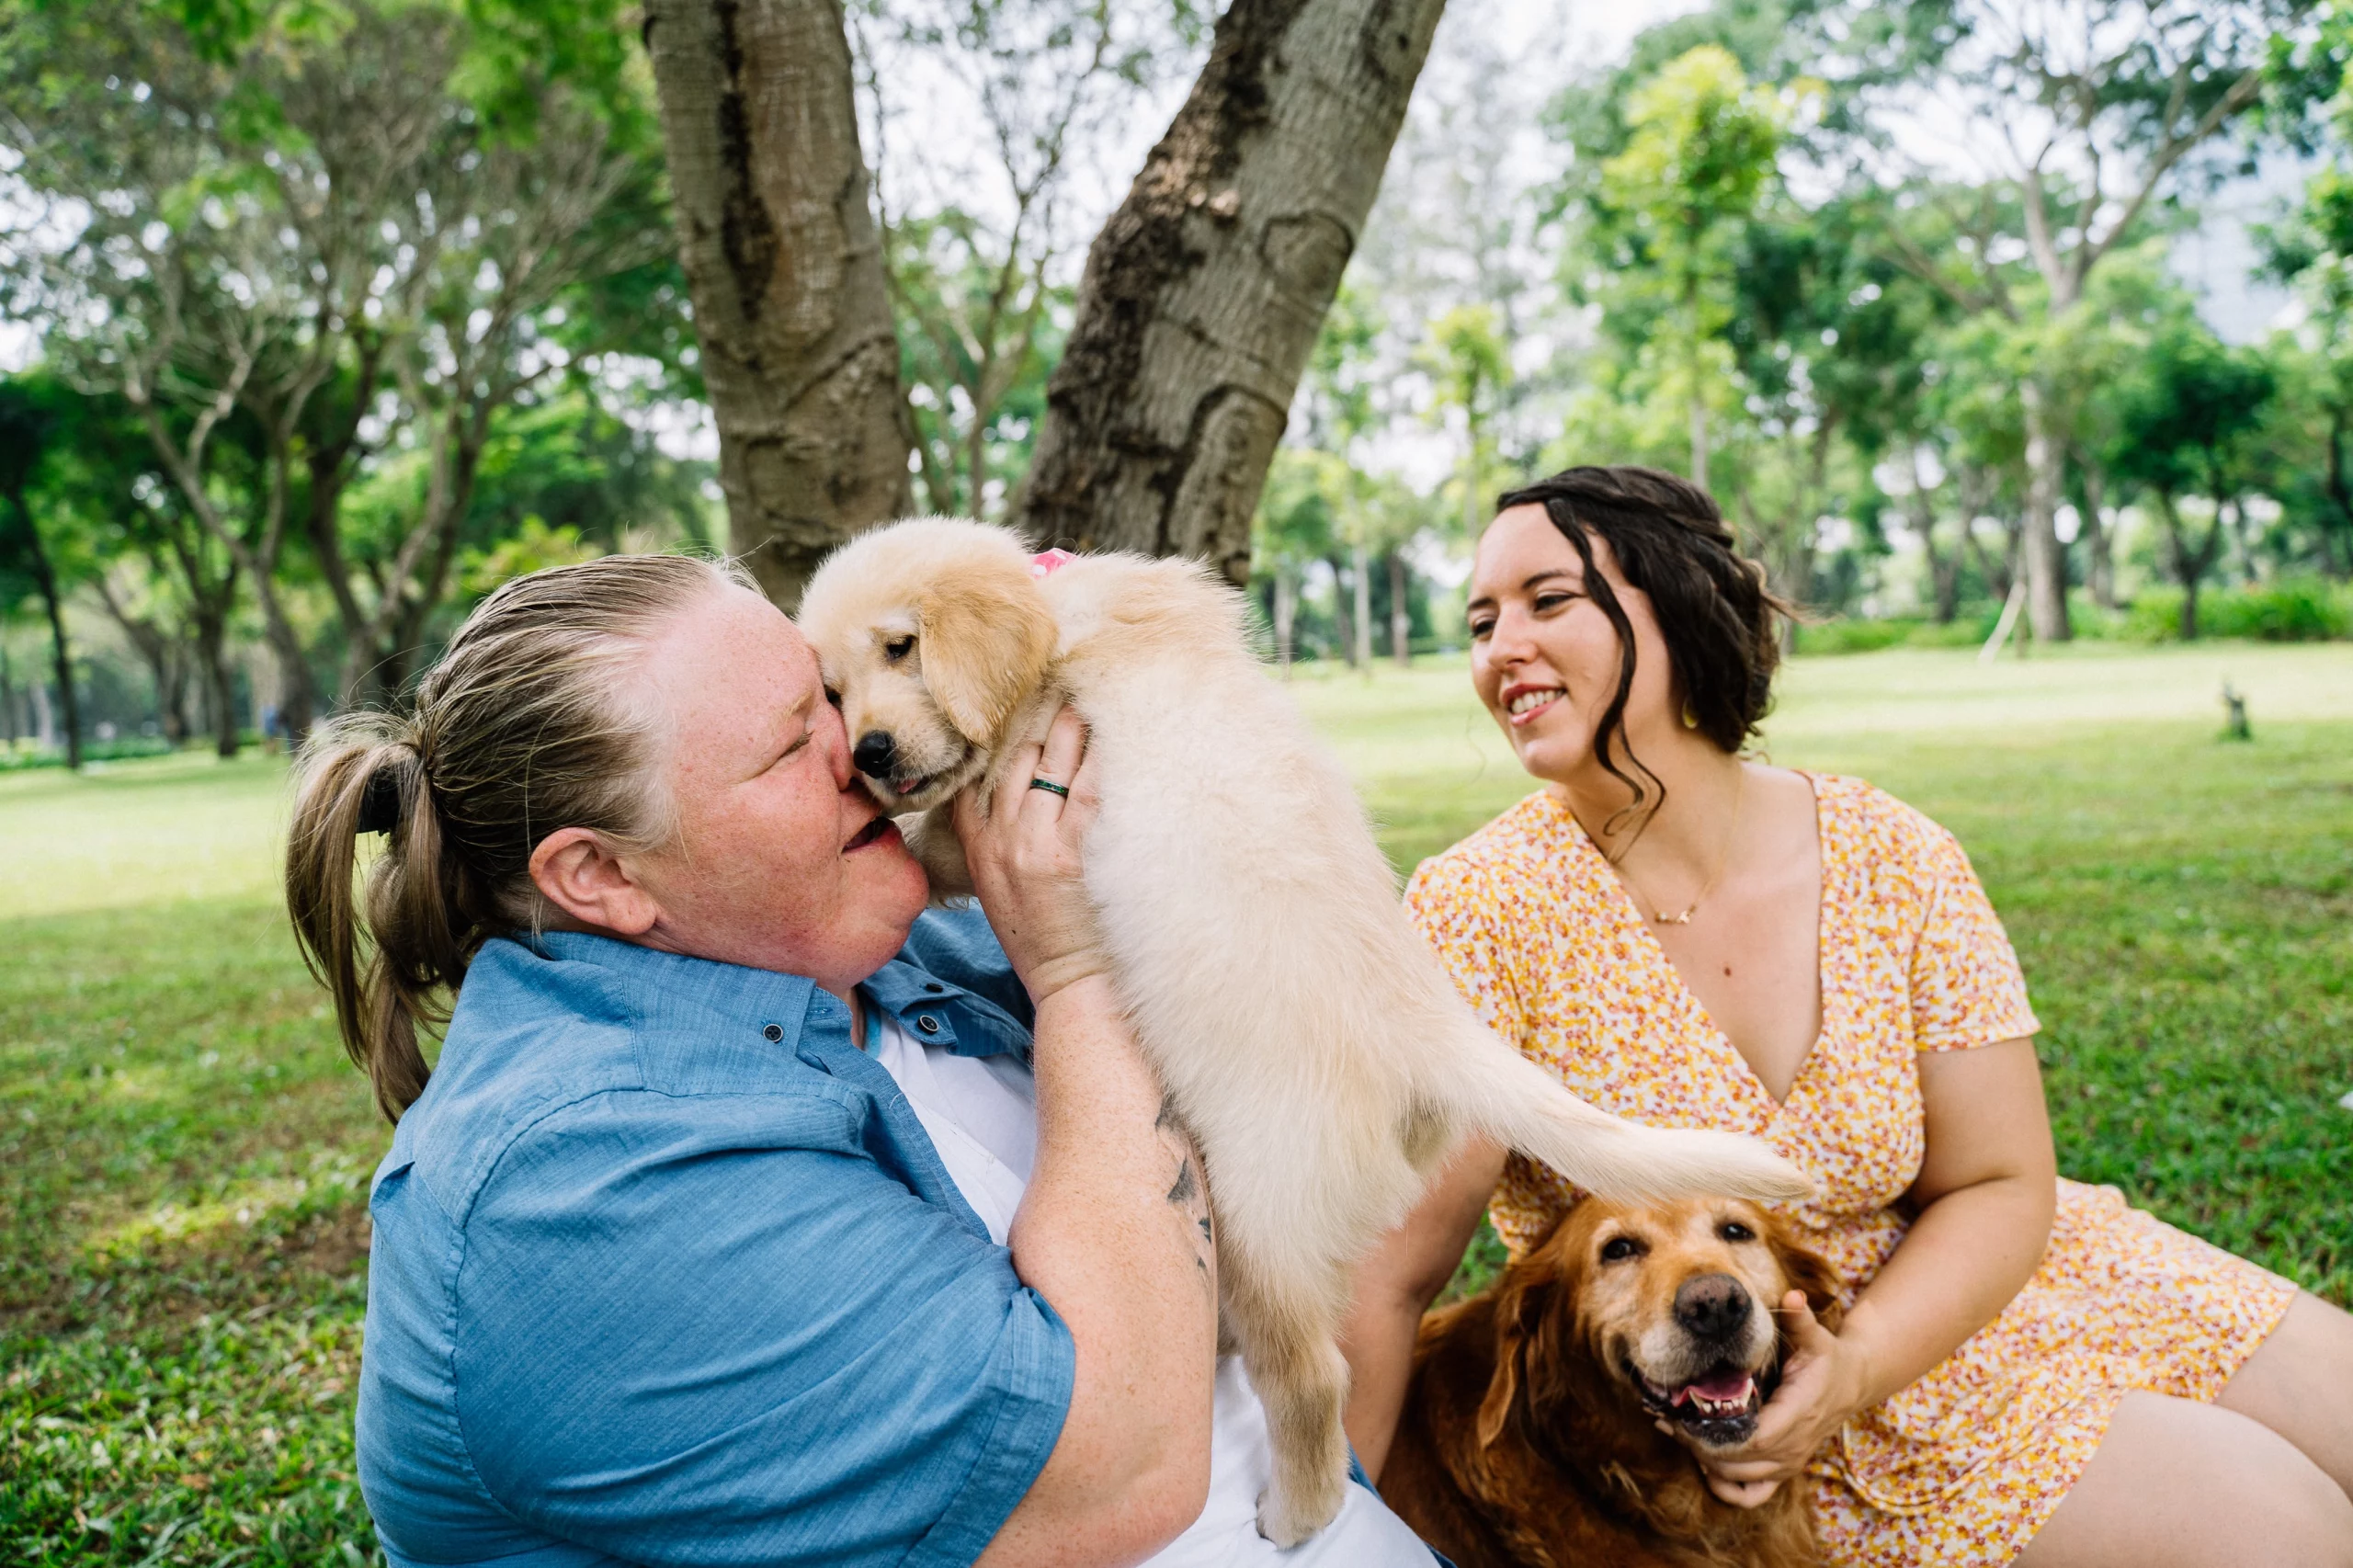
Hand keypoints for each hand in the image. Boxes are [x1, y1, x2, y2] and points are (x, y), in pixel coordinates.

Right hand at [953, 706, 1105, 1005]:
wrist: (1072, 985)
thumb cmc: (1044, 939)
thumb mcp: (998, 888)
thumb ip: (995, 838)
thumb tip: (1009, 788)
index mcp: (980, 844)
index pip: (982, 768)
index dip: (1001, 725)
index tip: (1017, 692)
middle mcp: (1003, 837)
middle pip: (1020, 754)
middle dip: (1041, 710)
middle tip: (1063, 673)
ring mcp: (1038, 843)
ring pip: (1054, 762)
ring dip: (1074, 721)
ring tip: (1091, 688)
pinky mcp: (1074, 853)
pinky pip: (1091, 789)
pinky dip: (1103, 756)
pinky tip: (1117, 730)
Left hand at [1693, 1292, 1868, 1507]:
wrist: (1850, 1386)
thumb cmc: (1827, 1359)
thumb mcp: (1817, 1338)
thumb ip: (1801, 1320)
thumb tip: (1793, 1297)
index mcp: (1799, 1413)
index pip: (1755, 1439)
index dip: (1717, 1435)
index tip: (1683, 1418)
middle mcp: (1794, 1446)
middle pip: (1739, 1462)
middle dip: (1698, 1445)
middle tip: (1665, 1420)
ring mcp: (1789, 1463)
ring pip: (1739, 1479)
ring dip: (1704, 1461)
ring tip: (1675, 1432)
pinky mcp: (1783, 1470)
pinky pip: (1751, 1494)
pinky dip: (1725, 1487)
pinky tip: (1703, 1463)